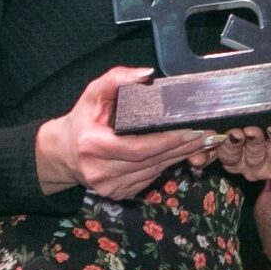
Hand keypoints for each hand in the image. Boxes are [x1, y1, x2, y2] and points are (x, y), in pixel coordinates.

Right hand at [36, 66, 209, 200]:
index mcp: (93, 145)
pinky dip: (165, 166)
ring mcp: (109, 186)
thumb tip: (146, 75)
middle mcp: (100, 171)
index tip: (192, 131)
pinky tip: (179, 154)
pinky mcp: (116, 194)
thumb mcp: (93, 92)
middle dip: (182, 148)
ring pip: (153, 172)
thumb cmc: (82, 119)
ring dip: (178, 158)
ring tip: (200, 143)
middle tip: (206, 136)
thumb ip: (117, 78)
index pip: (139, 147)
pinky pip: (148, 180)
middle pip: (151, 161)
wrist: (64, 151)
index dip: (168, 141)